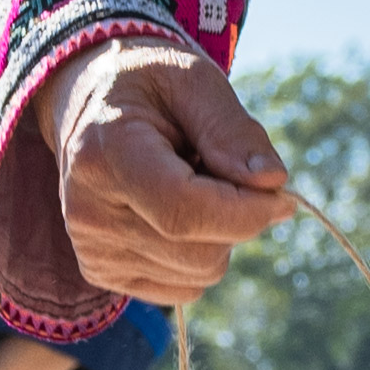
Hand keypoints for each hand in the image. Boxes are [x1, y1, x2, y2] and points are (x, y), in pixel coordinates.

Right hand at [47, 46, 290, 310]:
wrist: (91, 101)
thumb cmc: (150, 85)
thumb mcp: (195, 80)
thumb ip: (234, 130)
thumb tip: (271, 183)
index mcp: (104, 154)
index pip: (184, 212)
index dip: (246, 213)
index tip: (282, 195)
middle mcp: (88, 211)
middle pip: (200, 254)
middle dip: (236, 220)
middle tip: (223, 172)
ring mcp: (91, 248)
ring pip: (198, 275)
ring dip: (217, 236)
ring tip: (191, 186)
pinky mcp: (101, 272)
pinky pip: (184, 288)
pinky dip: (198, 255)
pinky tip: (175, 212)